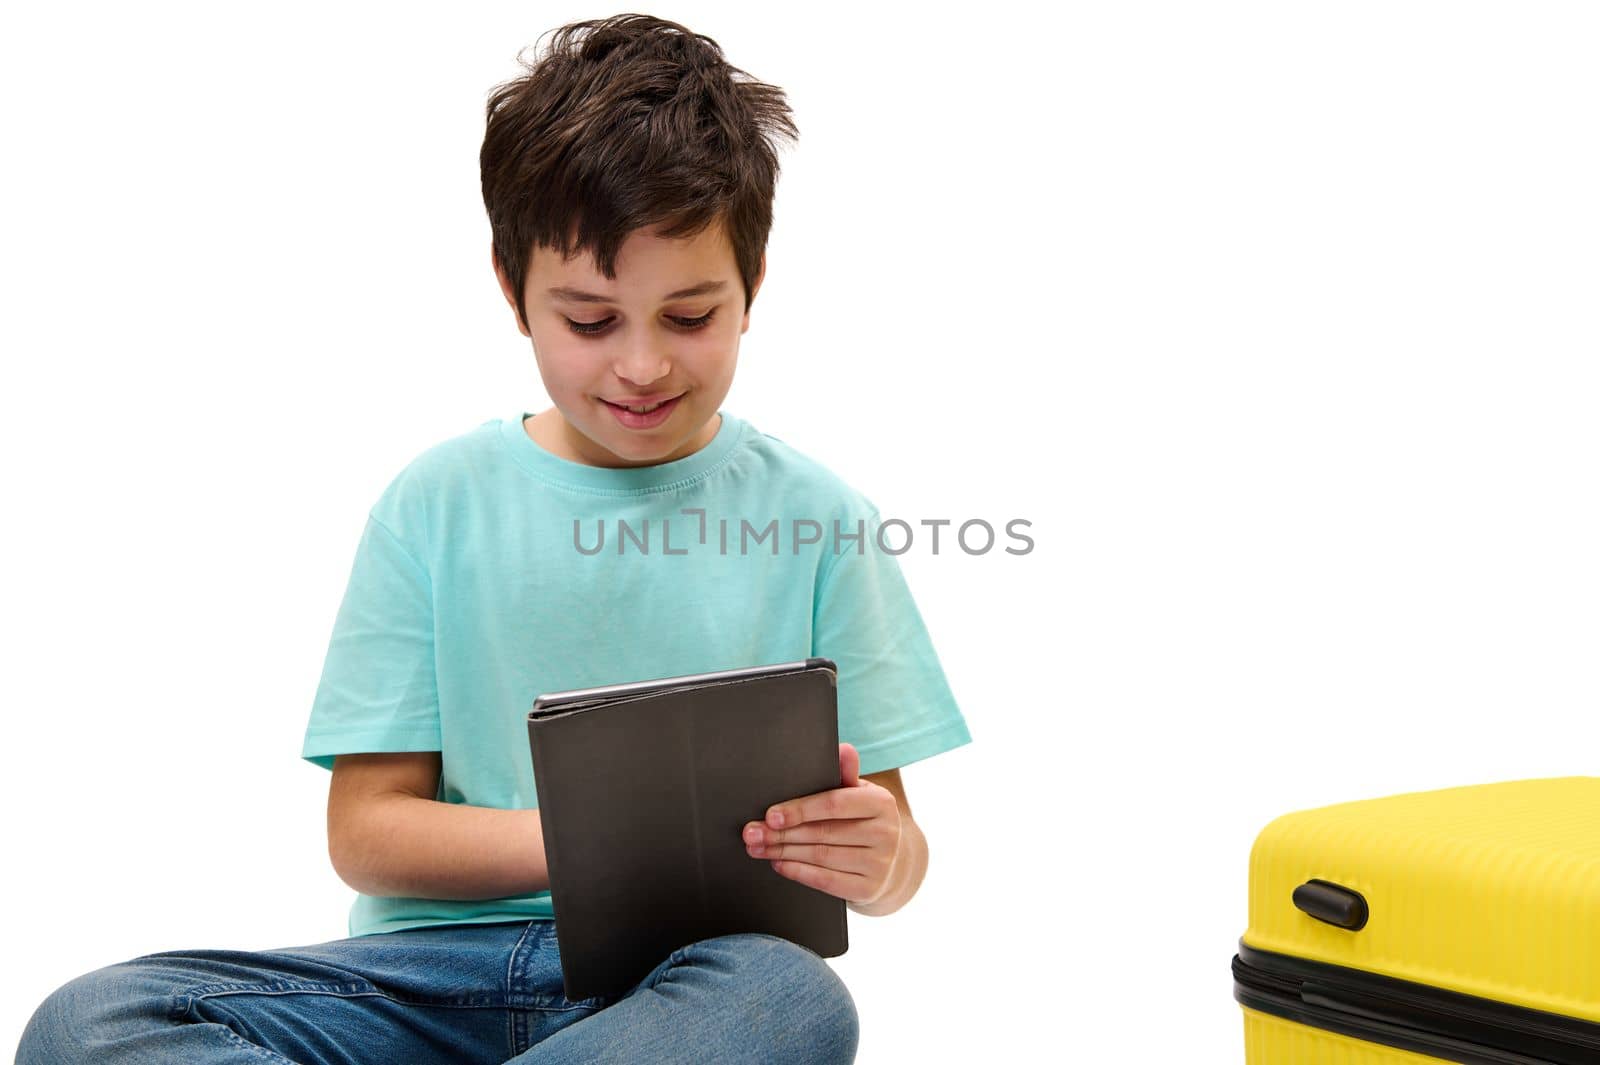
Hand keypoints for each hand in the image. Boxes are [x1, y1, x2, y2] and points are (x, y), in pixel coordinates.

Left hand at [741, 742, 901, 906]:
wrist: (892, 864)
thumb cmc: (865, 821)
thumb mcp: (859, 795)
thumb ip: (846, 774)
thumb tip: (843, 749)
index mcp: (882, 803)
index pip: (834, 804)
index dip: (799, 810)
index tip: (770, 815)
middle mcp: (886, 834)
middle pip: (822, 833)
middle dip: (781, 834)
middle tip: (752, 832)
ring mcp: (879, 864)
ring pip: (820, 857)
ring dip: (782, 852)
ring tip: (757, 847)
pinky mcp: (868, 889)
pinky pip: (825, 881)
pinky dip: (797, 872)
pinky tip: (779, 863)